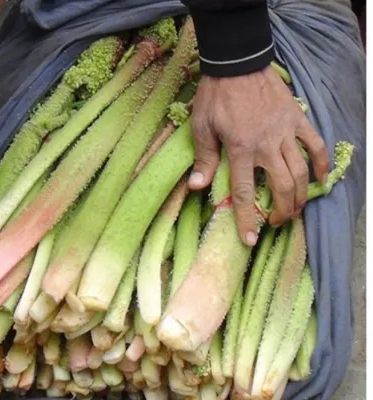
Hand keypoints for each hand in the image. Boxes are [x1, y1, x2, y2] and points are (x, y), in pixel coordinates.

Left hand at [189, 65, 328, 245]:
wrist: (237, 64)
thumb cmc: (215, 96)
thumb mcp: (202, 128)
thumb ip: (204, 159)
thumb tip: (197, 187)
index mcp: (240, 149)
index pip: (245, 192)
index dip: (247, 219)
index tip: (249, 239)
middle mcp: (266, 145)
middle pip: (282, 187)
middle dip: (283, 211)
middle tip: (277, 222)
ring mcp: (285, 133)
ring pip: (300, 171)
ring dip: (301, 194)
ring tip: (296, 209)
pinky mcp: (297, 120)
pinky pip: (315, 144)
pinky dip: (320, 163)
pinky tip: (321, 178)